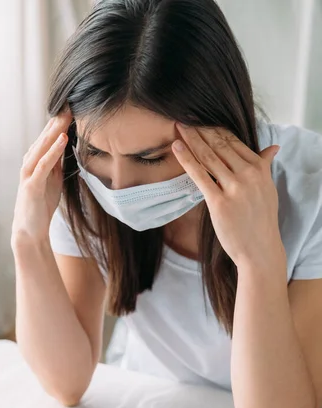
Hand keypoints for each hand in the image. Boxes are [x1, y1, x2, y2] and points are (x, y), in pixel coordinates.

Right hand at [12, 109, 72, 244]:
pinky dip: (53, 151)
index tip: (74, 107)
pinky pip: (43, 164)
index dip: (60, 122)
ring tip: (67, 115)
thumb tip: (67, 146)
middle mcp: (30, 163)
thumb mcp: (54, 180)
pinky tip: (63, 140)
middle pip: (45, 137)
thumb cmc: (41, 205)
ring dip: (54, 130)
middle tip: (71, 102)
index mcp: (36, 161)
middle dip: (57, 120)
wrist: (30, 230)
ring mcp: (29, 173)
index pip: (49, 137)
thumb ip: (58, 163)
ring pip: (42, 146)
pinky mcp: (31, 185)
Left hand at [171, 124, 284, 270]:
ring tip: (178, 126)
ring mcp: (234, 188)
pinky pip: (200, 175)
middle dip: (201, 129)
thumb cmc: (261, 220)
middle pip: (219, 145)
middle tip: (185, 116)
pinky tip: (177, 147)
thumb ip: (264, 166)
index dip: (215, 129)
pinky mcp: (219, 202)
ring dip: (191, 138)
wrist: (260, 249)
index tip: (201, 119)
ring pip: (208, 156)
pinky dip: (187, 159)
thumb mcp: (267, 189)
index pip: (233, 142)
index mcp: (259, 169)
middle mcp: (248, 175)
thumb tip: (273, 148)